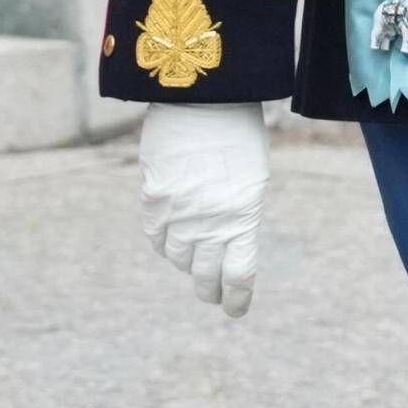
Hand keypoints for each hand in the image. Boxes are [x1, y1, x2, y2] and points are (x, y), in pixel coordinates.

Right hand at [137, 102, 267, 317]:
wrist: (204, 97)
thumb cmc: (238, 133)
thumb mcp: (252, 177)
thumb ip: (239, 213)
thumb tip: (228, 242)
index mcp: (243, 216)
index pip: (238, 275)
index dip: (235, 298)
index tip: (235, 310)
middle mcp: (210, 222)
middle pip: (205, 275)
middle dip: (210, 289)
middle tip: (212, 293)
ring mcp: (179, 213)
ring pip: (177, 258)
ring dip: (187, 262)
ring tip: (193, 259)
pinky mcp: (155, 199)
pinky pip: (156, 236)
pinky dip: (164, 242)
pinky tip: (171, 239)